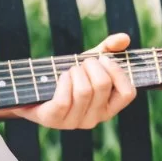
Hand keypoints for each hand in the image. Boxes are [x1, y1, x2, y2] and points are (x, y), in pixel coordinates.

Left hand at [13, 33, 136, 129]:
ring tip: (70, 70)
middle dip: (91, 65)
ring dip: (75, 71)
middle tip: (82, 63)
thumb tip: (125, 38)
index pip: (128, 93)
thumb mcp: (89, 62)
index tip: (104, 58)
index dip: (118, 71)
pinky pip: (64, 100)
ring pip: (84, 91)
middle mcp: (95, 118)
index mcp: (109, 107)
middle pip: (102, 85)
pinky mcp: (54, 120)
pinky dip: (63, 81)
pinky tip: (61, 76)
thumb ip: (108, 49)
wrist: (33, 88)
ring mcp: (75, 122)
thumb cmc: (68, 76)